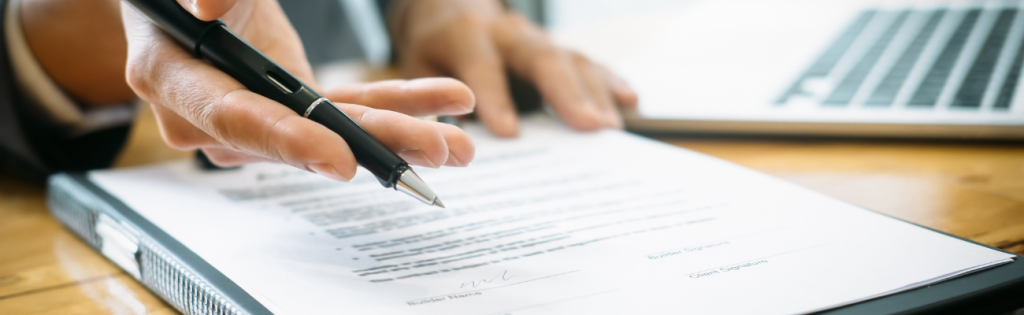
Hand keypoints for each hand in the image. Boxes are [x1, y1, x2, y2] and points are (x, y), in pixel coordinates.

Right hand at [122, 0, 474, 180]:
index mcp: (173, 81)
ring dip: (402, 132)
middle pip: (301, 137)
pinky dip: (398, 103)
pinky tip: (446, 100)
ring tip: (461, 144)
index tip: (341, 159)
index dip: (289, 140)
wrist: (179, 0)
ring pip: (336, 128)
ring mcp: (259, 116)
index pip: (234, 117)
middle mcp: (213, 115)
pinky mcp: (292, 106)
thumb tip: (208, 9)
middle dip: (375, 144)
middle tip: (437, 149)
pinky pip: (349, 106)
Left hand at [389, 0, 637, 136]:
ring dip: (594, 92)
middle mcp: (509, 32)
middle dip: (566, 91)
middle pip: (541, 57)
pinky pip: (587, 63)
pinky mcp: (557, 50)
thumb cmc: (435, 52)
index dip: (495, 97)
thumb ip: (432, 103)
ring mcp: (538, 40)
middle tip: (588, 125)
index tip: (509, 132)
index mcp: (466, 36)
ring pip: (570, 59)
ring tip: (610, 127)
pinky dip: (609, 81)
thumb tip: (450, 144)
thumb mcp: (418, 70)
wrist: (452, 13)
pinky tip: (629, 101)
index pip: (483, 65)